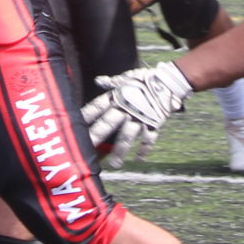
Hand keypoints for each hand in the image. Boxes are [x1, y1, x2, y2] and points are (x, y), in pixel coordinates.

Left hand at [79, 61, 193, 161]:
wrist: (168, 80)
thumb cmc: (145, 79)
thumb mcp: (126, 78)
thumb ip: (111, 82)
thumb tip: (98, 81)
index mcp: (117, 96)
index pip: (97, 107)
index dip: (86, 115)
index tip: (74, 125)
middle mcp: (126, 108)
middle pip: (108, 124)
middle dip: (97, 136)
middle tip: (86, 148)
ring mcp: (140, 117)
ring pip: (127, 136)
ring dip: (120, 151)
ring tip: (114, 165)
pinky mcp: (153, 123)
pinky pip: (148, 139)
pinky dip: (144, 149)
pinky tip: (138, 159)